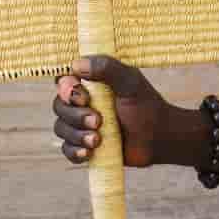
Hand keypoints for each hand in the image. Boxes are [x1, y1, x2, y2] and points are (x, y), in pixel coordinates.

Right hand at [52, 55, 166, 169]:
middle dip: (75, 115)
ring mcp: (82, 125)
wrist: (159, 138)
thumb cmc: (146, 105)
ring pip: (61, 128)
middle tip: (98, 121)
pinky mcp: (85, 145)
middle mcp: (82, 102)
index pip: (63, 81)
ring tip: (98, 140)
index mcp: (90, 83)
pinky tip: (89, 153)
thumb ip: (107, 68)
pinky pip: (67, 149)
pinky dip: (74, 151)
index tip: (83, 97)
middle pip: (59, 106)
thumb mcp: (130, 82)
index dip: (66, 89)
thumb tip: (76, 65)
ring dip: (76, 134)